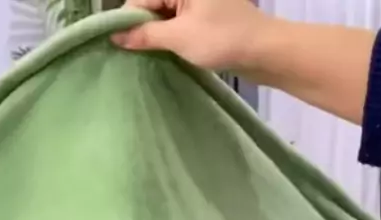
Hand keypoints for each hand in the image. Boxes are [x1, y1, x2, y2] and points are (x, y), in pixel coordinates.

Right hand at [112, 0, 269, 72]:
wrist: (264, 51)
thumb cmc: (222, 39)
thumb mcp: (179, 37)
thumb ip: (145, 34)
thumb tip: (116, 36)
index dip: (129, 21)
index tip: (120, 45)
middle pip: (152, 4)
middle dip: (143, 27)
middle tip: (137, 53)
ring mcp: (198, 0)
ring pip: (164, 14)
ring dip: (158, 34)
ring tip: (153, 54)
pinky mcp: (206, 13)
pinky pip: (178, 21)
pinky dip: (171, 36)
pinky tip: (169, 51)